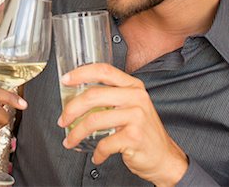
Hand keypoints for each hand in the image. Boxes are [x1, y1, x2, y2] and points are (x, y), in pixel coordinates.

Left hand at [57, 64, 187, 186]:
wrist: (165, 158)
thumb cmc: (143, 131)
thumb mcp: (131, 105)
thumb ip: (111, 96)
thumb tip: (78, 96)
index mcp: (133, 85)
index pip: (103, 70)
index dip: (81, 73)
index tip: (66, 80)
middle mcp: (135, 97)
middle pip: (93, 95)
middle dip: (72, 109)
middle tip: (63, 119)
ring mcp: (136, 116)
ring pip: (94, 120)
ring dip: (77, 133)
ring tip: (71, 140)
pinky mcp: (134, 136)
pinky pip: (104, 143)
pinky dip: (97, 152)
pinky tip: (96, 155)